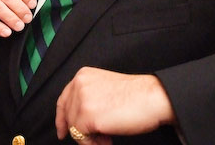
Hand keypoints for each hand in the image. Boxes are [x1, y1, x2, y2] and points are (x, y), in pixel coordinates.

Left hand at [55, 67, 175, 142]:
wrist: (152, 98)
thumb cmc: (137, 96)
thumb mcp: (105, 90)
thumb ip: (89, 99)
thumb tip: (79, 121)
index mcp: (83, 75)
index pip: (64, 99)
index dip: (62, 118)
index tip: (63, 131)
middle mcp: (79, 84)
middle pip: (68, 116)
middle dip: (81, 131)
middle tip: (99, 139)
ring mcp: (82, 99)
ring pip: (74, 128)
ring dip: (89, 138)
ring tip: (106, 140)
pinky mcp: (87, 115)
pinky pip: (81, 137)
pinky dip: (92, 144)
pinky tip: (107, 141)